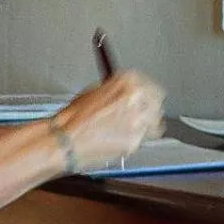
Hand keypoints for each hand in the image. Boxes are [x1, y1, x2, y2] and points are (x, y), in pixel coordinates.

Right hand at [49, 71, 164, 170]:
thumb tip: (125, 94)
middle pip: (157, 103)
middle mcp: (136, 99)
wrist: (65, 140)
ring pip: (156, 122)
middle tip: (138, 113)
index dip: (147, 93)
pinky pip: (145, 139)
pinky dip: (137, 139)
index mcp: (127, 82)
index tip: (144, 97)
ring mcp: (138, 121)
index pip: (152, 85)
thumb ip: (115, 90)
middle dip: (149, 108)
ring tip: (132, 127)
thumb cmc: (73, 119)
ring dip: (147, 124)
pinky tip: (123, 138)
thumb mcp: (94, 92)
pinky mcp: (136, 141)